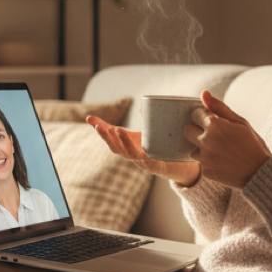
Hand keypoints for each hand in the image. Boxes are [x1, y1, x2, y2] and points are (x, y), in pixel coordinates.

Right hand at [85, 115, 202, 185]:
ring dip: (122, 143)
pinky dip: (146, 159)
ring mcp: (144, 163)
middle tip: (99, 126)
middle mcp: (133, 156)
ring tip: (117, 130)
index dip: (100, 129)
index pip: (111, 138)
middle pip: (115, 148)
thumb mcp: (150, 132)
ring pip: (130, 155)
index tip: (89, 118)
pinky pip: (151, 164)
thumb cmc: (162, 148)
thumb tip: (144, 103)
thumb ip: (147, 120)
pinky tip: (143, 154)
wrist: (181, 166)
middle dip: (106, 136)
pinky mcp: (159, 168)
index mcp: (129, 147)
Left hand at [184, 90, 271, 188]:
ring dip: (201, 147)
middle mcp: (206, 140)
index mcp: (215, 125)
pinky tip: (221, 160)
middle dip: (196, 130)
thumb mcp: (240, 122)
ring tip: (219, 149)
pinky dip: (207, 160)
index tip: (212, 120)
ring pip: (192, 147)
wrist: (260, 173)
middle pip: (187, 130)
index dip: (203, 116)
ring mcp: (205, 157)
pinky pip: (200, 162)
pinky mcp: (205, 170)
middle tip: (213, 134)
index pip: (195, 114)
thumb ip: (219, 107)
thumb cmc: (252, 144)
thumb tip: (203, 93)